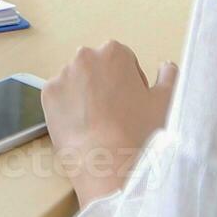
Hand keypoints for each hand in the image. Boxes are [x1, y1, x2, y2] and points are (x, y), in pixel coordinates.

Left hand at [43, 41, 178, 207]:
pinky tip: (82, 126)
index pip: (124, 60)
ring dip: (86, 96)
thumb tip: (166, 67)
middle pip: (98, 68)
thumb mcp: (167, 102)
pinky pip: (60, 97)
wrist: (107, 164)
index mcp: (114, 52)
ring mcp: (62, 75)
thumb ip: (169, 77)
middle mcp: (84, 57)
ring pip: (77, 82)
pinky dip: (68, 108)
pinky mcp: (47, 95)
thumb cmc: (140, 132)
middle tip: (117, 114)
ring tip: (99, 124)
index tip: (134, 102)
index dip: (131, 82)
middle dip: (106, 86)